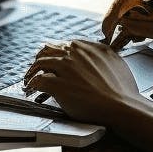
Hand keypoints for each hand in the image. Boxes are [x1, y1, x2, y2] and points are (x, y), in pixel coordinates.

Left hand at [22, 40, 148, 124]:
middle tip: (36, 68)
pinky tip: (31, 90)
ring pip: (40, 63)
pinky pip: (38, 80)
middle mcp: (75, 53)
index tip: (52, 60)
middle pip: (48, 50)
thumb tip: (98, 55)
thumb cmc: (123, 91)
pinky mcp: (57, 84)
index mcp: (89, 47)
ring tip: (29, 79)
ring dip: (32, 71)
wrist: (122, 107)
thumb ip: (103, 56)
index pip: (65, 44)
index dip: (56, 53)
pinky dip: (32, 85)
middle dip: (41, 58)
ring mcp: (65, 67)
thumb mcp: (116, 63)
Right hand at [101, 0, 152, 48]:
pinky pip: (145, 19)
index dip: (114, 9)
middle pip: (130, 1)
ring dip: (126, 23)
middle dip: (117, 17)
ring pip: (136, 11)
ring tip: (118, 38)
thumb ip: (143, 26)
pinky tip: (133, 38)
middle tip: (108, 34)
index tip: (108, 26)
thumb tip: (122, 22)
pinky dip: (137, 28)